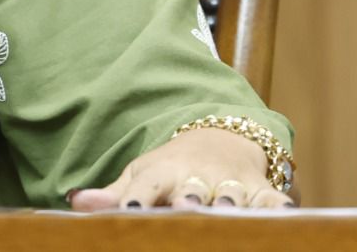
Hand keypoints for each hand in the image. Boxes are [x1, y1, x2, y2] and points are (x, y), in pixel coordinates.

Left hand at [67, 128, 294, 209]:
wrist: (217, 140)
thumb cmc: (170, 170)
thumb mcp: (140, 176)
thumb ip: (112, 196)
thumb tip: (74, 202)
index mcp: (161, 173)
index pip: (145, 187)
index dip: (137, 201)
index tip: (129, 214)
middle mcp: (196, 177)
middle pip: (190, 191)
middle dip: (187, 202)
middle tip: (182, 212)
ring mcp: (229, 182)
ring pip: (230, 194)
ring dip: (228, 204)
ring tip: (225, 214)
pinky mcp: (260, 190)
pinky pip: (272, 200)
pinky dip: (277, 207)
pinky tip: (283, 216)